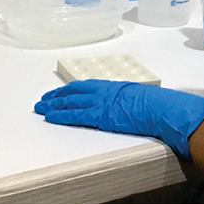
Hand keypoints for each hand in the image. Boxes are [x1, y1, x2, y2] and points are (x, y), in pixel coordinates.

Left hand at [34, 80, 203, 160]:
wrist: (163, 108)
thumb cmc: (157, 104)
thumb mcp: (140, 96)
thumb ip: (128, 99)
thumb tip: (127, 105)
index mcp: (114, 86)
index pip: (87, 86)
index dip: (71, 89)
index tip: (60, 92)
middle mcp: (105, 91)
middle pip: (75, 91)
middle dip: (57, 95)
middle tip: (43, 99)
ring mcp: (102, 102)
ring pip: (71, 101)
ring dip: (54, 104)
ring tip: (41, 107)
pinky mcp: (101, 115)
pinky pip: (76, 115)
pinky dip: (61, 115)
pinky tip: (50, 117)